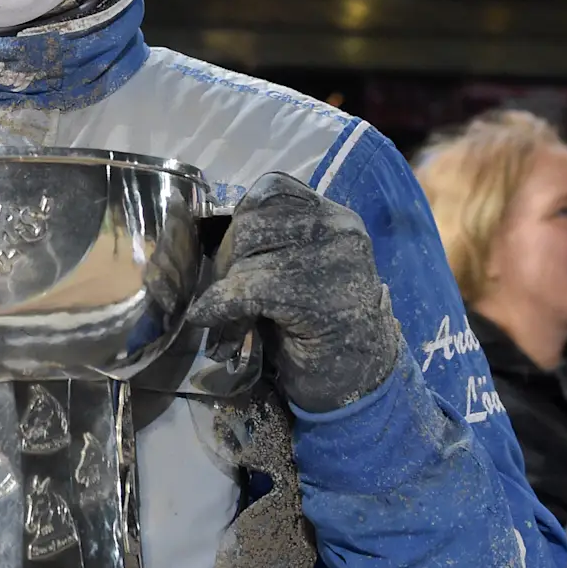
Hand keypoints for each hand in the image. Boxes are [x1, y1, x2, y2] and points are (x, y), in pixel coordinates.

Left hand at [190, 173, 400, 413]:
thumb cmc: (318, 324)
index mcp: (334, 216)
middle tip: (223, 295)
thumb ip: (268, 243)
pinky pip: (249, 289)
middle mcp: (339, 228)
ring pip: (248, 254)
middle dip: (227, 259)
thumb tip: (211, 237)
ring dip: (225, 288)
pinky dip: (220, 306)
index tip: (233, 254)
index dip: (241, 219)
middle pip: (253, 220)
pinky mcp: (319, 296)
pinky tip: (209, 320)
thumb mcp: (295, 269)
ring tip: (226, 321)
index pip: (272, 190)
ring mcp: (334, 261)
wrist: (357, 377)